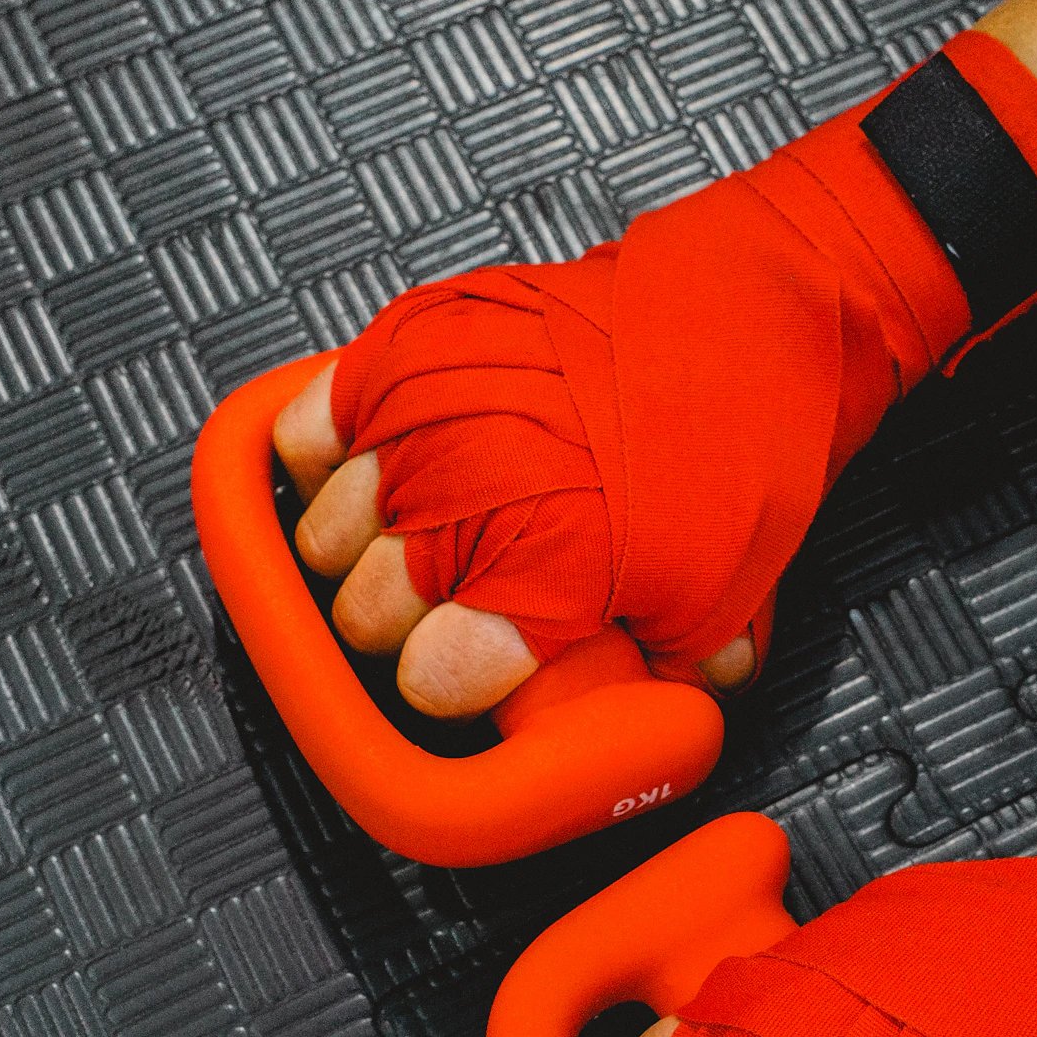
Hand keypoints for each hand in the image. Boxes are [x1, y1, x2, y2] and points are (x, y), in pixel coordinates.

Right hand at [274, 350, 756, 717]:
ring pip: (325, 535)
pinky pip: (306, 437)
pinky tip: (376, 476)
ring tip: (422, 538)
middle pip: (366, 616)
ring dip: (365, 548)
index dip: (457, 683)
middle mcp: (456, 508)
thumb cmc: (729, 449)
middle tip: (459, 602)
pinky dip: (325, 466)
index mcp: (529, 581)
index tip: (482, 667)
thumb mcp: (718, 596)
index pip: (429, 680)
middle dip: (407, 624)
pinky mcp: (395, 357)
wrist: (731, 324)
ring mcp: (415, 427)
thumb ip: (671, 668)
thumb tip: (670, 712)